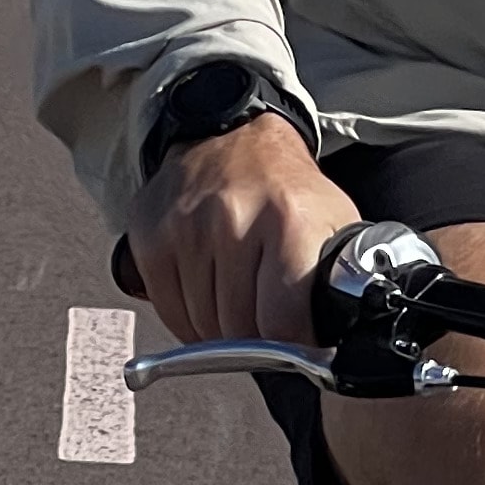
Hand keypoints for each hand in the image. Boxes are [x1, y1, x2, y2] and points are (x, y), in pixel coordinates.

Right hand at [127, 116, 361, 348]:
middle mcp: (232, 218)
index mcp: (288, 219)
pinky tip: (207, 291)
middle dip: (255, 337)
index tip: (295, 340)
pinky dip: (188, 318)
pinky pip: (168, 313)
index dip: (290, 344)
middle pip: (238, 329)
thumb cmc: (287, 191)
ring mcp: (185, 226)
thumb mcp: (333, 223)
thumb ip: (333, 283)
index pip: (280, 323)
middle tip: (266, 313)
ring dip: (220, 328)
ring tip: (238, 295)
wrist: (234, 137)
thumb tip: (330, 347)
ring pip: (202, 326)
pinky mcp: (151, 236)